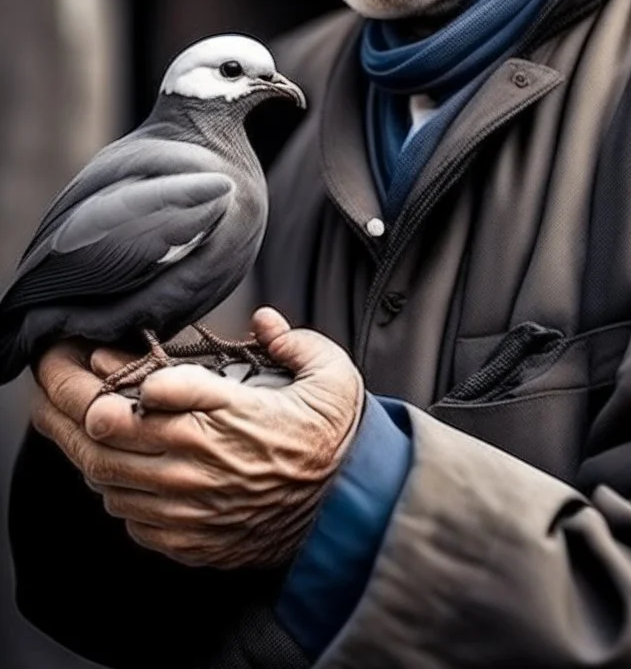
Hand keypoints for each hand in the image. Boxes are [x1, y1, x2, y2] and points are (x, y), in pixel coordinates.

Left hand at [31, 308, 363, 568]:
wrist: (348, 513)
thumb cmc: (333, 439)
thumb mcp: (329, 375)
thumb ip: (292, 342)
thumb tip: (263, 320)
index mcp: (233, 413)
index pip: (152, 387)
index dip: (117, 367)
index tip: (101, 350)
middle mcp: (201, 460)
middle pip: (108, 427)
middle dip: (69, 392)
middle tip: (53, 367)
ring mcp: (189, 505)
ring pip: (106, 472)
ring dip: (81, 440)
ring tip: (65, 412)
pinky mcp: (187, 539)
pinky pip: (126, 514)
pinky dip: (111, 485)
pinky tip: (110, 462)